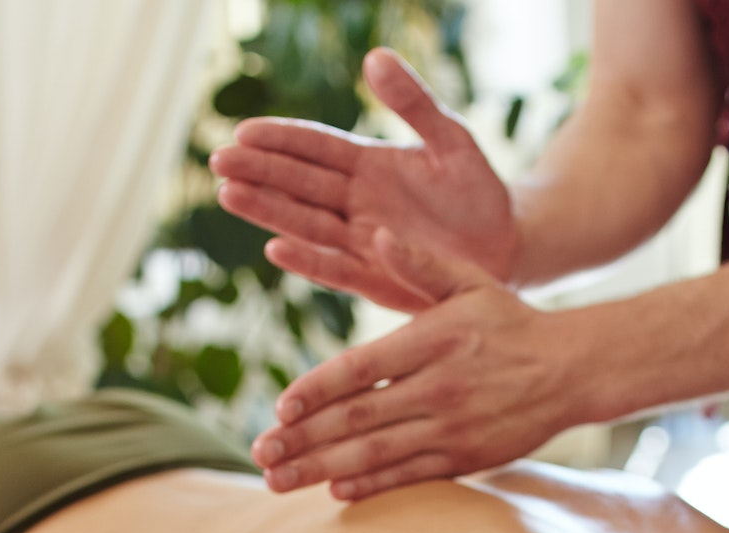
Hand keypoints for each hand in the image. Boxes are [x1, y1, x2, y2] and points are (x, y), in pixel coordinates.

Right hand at [212, 48, 517, 312]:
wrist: (509, 247)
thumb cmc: (478, 191)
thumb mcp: (451, 139)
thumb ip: (414, 103)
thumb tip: (375, 57)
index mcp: (367, 166)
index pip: (314, 148)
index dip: (280, 139)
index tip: (243, 130)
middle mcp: (356, 204)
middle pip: (299, 185)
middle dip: (259, 172)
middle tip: (220, 161)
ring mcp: (362, 242)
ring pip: (306, 223)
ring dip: (268, 210)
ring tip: (229, 194)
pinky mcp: (376, 278)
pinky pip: (335, 268)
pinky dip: (308, 260)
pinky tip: (275, 247)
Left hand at [253, 230, 574, 499]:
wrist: (573, 369)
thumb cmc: (511, 322)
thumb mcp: (469, 282)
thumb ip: (419, 265)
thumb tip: (376, 234)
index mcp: (432, 341)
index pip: (360, 369)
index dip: (317, 390)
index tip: (281, 407)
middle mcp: (439, 387)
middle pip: (358, 417)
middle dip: (304, 438)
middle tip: (260, 452)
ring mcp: (453, 426)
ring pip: (376, 453)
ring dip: (322, 469)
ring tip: (277, 480)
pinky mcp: (467, 457)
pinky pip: (411, 475)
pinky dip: (372, 485)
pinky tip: (335, 491)